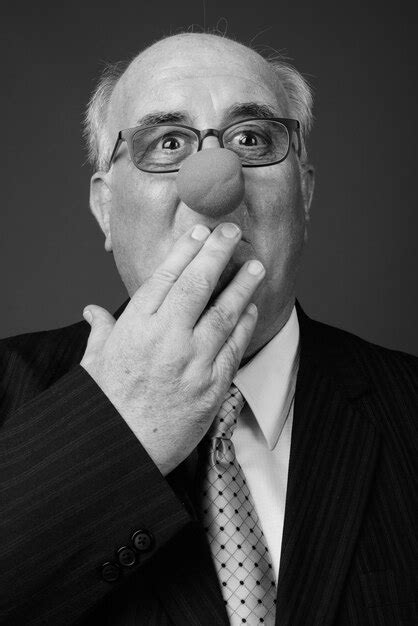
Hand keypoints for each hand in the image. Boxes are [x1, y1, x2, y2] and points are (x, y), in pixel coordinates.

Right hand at [80, 222, 265, 474]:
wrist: (120, 451)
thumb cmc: (105, 406)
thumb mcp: (93, 364)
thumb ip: (99, 332)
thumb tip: (92, 312)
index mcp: (135, 326)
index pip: (164, 277)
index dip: (185, 250)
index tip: (200, 232)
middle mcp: (165, 338)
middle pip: (197, 285)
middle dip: (217, 253)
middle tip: (233, 231)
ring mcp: (192, 361)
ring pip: (224, 312)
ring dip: (242, 285)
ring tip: (255, 265)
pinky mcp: (212, 385)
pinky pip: (234, 347)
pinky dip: (245, 325)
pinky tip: (251, 308)